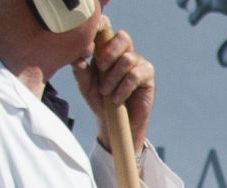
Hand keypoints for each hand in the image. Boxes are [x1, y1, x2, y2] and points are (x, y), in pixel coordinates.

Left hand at [75, 25, 154, 149]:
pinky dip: (123, 88)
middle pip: (123, 37)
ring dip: (113, 77)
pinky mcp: (147, 77)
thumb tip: (78, 57)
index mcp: (107, 49)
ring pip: (127, 59)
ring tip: (106, 91)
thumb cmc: (99, 100)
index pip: (107, 27)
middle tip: (100, 68)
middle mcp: (124, 53)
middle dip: (109, 52)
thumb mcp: (85, 84)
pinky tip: (117, 99)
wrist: (115, 122)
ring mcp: (138, 64)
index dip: (101, 27)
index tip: (90, 44)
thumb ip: (80, 69)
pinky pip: (135, 75)